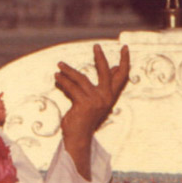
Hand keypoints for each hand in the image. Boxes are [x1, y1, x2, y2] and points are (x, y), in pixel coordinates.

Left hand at [55, 44, 129, 179]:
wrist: (78, 136)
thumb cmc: (86, 117)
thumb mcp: (97, 100)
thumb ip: (104, 85)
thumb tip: (113, 67)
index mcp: (110, 96)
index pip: (121, 77)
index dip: (124, 62)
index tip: (124, 48)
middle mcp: (105, 98)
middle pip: (105, 74)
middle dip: (101, 58)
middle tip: (96, 46)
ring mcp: (95, 101)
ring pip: (81, 79)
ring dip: (69, 71)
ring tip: (59, 65)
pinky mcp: (83, 104)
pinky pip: (71, 88)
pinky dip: (63, 81)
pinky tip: (57, 77)